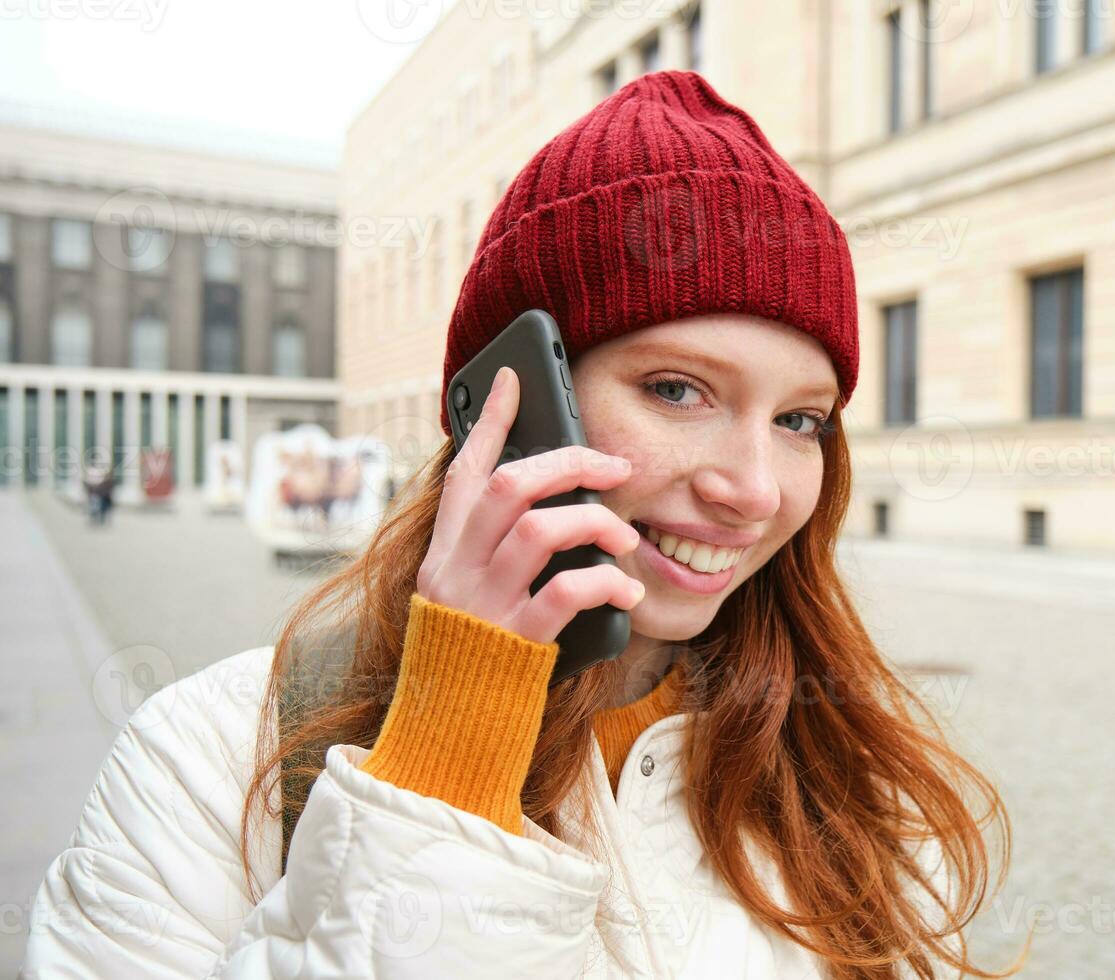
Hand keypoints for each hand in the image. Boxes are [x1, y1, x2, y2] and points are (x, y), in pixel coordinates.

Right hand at [417, 366, 644, 643]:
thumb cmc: (472, 662)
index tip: (514, 377)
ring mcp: (481, 606)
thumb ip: (496, 553)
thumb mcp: (470, 599)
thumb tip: (555, 505)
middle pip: (510, 486)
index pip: (465, 471)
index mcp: (444, 554)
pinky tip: (625, 591)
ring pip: (537, 529)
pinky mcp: (513, 643)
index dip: (489, 420)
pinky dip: (605, 584)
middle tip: (617, 468)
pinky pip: (565, 594)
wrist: (447, 737)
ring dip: (593, 522)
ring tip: (625, 537)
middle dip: (570, 464)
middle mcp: (454, 571)